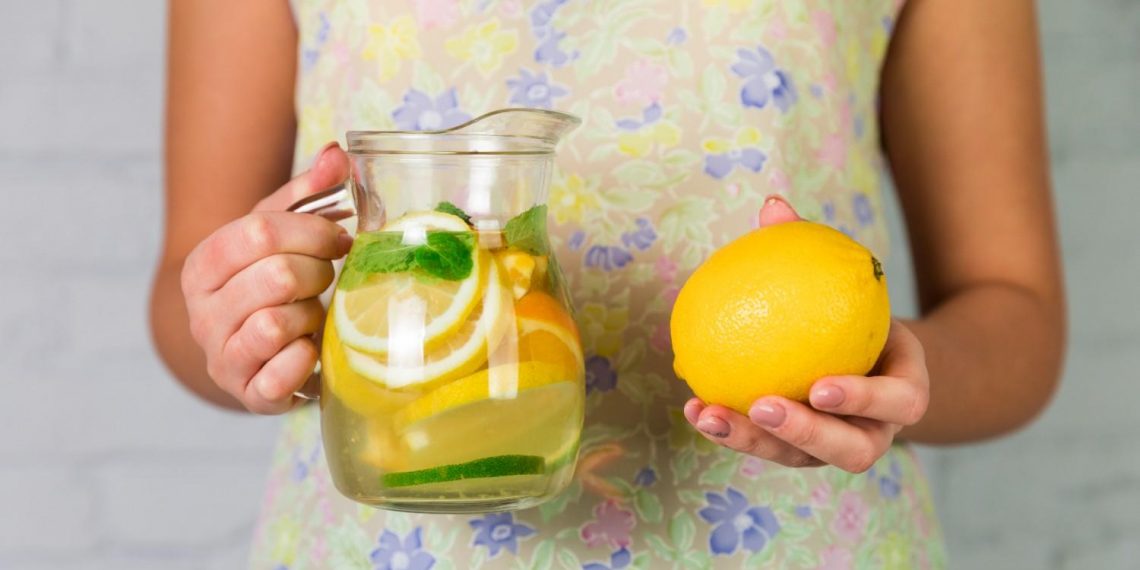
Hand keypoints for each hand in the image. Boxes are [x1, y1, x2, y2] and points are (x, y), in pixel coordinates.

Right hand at [181, 142, 351, 413]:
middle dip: (318, 273)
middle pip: (276, 276)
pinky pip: (283, 373)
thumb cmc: (271, 285)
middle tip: (328, 278)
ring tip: (313, 314)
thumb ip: (310, 193)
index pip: (259, 232)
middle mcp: (202, 313)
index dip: (313, 232)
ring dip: (310, 315)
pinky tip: (310, 348)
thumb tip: (340, 155)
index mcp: (204, 265)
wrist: (251, 353)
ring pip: (275, 325)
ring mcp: (221, 357)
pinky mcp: (248, 395)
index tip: (341, 239)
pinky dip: (306, 358)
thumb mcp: (282, 234)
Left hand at [682, 196, 929, 471]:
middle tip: (762, 405)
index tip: (821, 384)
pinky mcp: (800, 454)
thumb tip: (773, 206)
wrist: (871, 359)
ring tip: (709, 413)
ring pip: (800, 459)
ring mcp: (836, 450)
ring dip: (752, 440)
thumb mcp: (852, 284)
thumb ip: (816, 250)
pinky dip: (730, 429)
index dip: (864, 399)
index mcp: (905, 394)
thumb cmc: (858, 311)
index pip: (899, 403)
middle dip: (805, 433)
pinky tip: (693, 406)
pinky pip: (765, 446)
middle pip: (851, 450)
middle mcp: (875, 432)